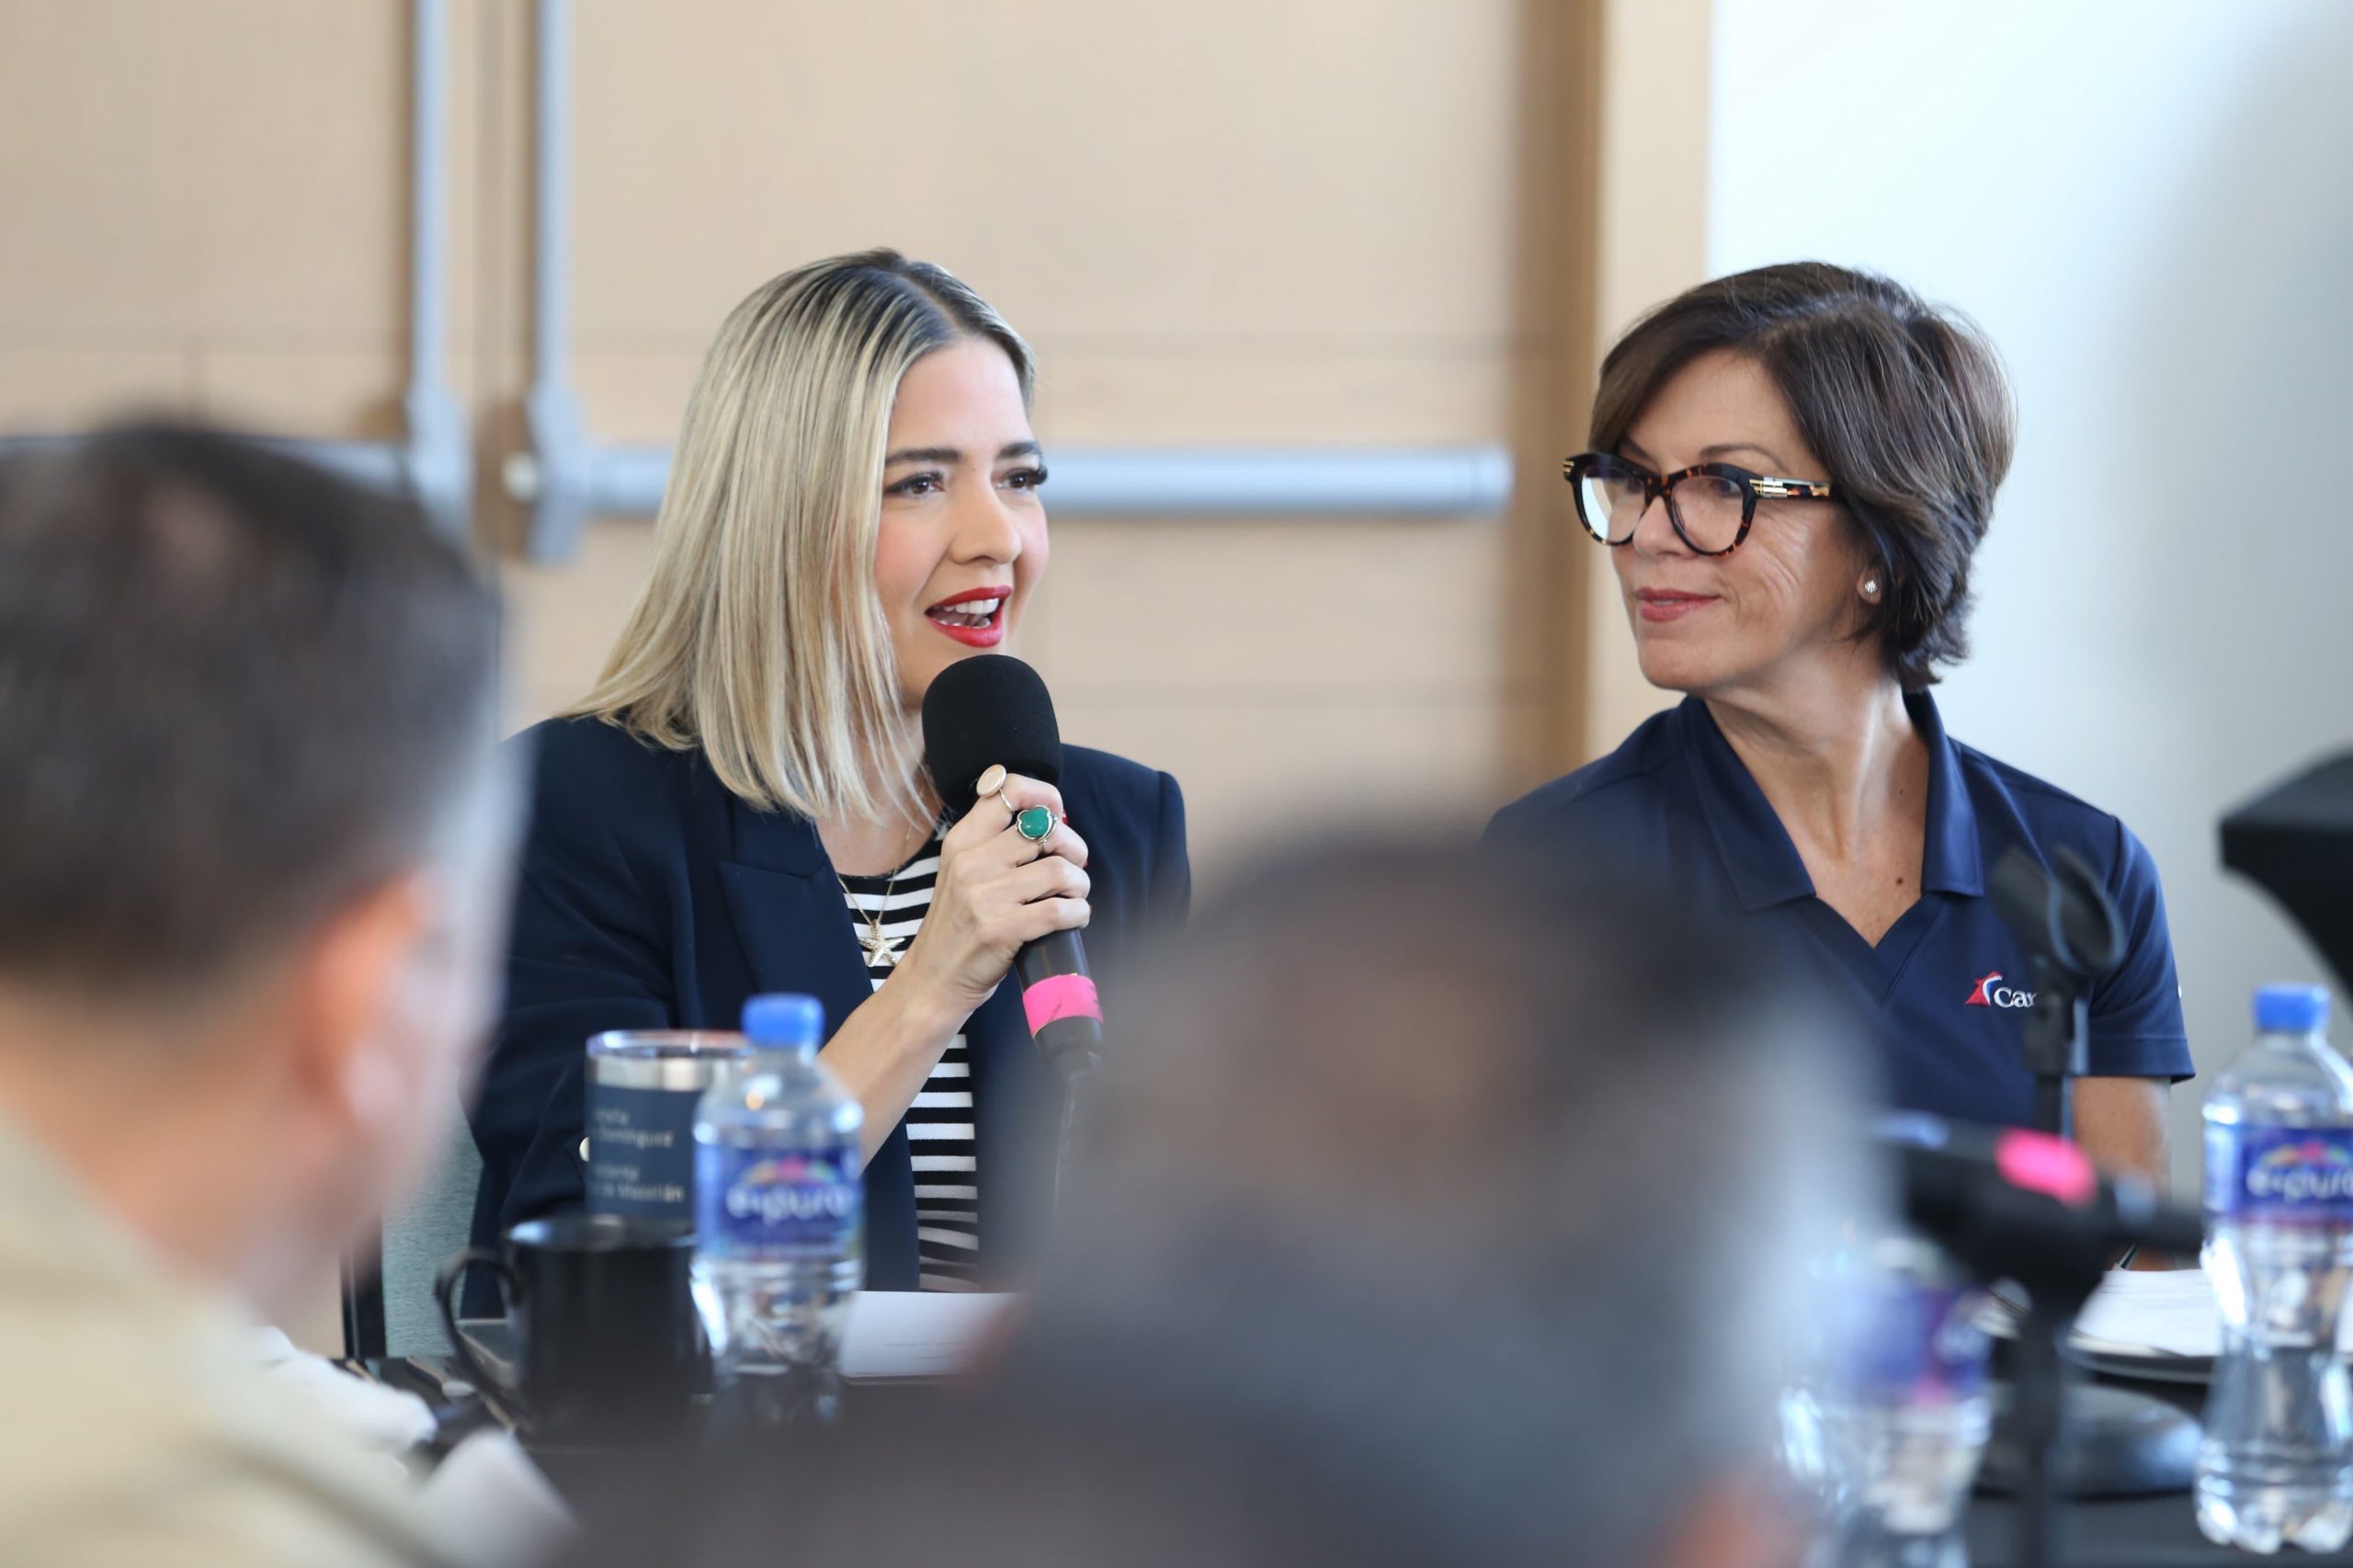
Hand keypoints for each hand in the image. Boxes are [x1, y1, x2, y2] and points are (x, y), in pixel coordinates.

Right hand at [891, 772, 1089, 1018]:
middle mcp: (970, 863)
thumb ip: (996, 843)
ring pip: (1059, 870)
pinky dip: (1078, 913)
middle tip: (1073, 867)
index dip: (1044, 795)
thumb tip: (1053, 819)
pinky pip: (1060, 910)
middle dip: (1073, 849)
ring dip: (1078, 885)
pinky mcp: (1001, 930)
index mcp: (961, 841)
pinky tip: (1072, 918)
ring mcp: (984, 896)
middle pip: (1045, 830)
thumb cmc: (958, 926)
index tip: (1057, 816)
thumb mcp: (962, 872)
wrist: (932, 980)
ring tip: (1073, 896)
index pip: (1007, 790)